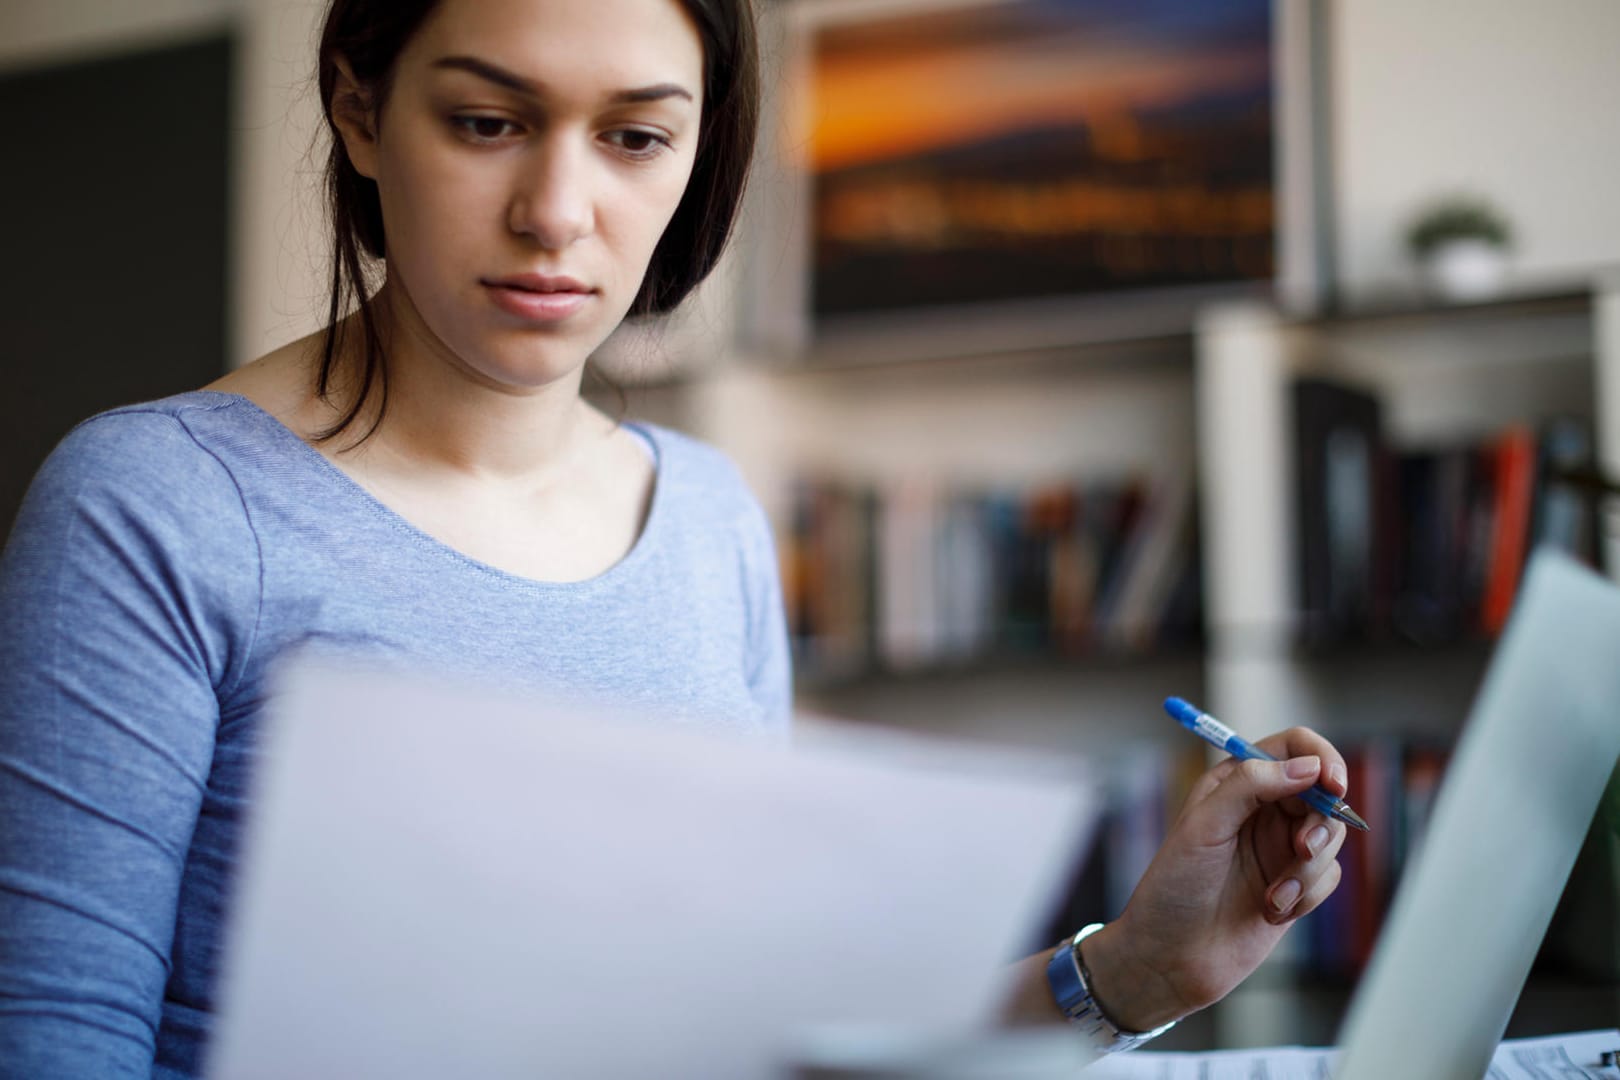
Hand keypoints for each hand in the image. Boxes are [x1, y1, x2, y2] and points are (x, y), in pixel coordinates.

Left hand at [1080, 728, 1350, 1030]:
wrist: (1170, 957)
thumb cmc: (1174, 888)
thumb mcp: (1204, 826)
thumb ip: (1251, 786)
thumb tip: (1308, 765)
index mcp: (1235, 782)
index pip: (1293, 747)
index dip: (1321, 758)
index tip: (1332, 783)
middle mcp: (1263, 808)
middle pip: (1322, 793)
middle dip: (1320, 823)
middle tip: (1301, 850)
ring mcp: (1281, 847)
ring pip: (1330, 837)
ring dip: (1308, 868)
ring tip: (1274, 896)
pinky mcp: (1296, 884)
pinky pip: (1328, 877)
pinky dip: (1307, 894)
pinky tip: (1272, 912)